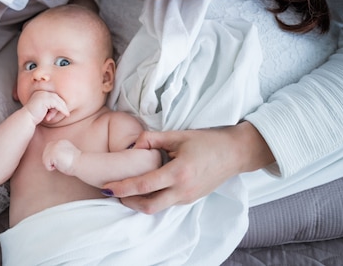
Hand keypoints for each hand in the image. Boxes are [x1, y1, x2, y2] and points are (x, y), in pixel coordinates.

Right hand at [24, 90, 68, 123]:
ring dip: (63, 108)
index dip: (59, 103)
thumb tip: (60, 107)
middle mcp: (42, 92)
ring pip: (58, 100)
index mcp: (40, 92)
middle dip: (62, 105)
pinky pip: (57, 104)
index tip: (64, 110)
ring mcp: (43, 95)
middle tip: (67, 112)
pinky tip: (66, 114)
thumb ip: (50, 105)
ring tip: (67, 114)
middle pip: (56, 97)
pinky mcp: (45, 99)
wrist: (27, 118)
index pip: (53, 96)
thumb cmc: (34, 115)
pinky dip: (62, 109)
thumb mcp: (44, 108)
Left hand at [42, 139, 80, 174]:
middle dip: (50, 160)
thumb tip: (51, 158)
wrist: (81, 163)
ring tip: (60, 164)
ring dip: (51, 164)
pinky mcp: (53, 153)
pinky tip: (59, 166)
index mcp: (61, 142)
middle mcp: (57, 143)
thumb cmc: (76, 163)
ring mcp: (54, 147)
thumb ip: (59, 152)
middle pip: (45, 153)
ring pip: (45, 158)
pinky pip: (46, 164)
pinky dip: (51, 168)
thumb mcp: (67, 154)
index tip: (60, 161)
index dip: (52, 157)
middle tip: (59, 164)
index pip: (49, 148)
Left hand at [102, 121, 273, 213]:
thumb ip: (152, 139)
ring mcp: (187, 198)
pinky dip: (151, 200)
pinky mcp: (190, 199)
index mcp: (178, 173)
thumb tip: (132, 146)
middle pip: (148, 206)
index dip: (123, 188)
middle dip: (127, 201)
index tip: (107, 187)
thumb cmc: (207, 141)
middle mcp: (183, 190)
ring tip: (124, 190)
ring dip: (138, 202)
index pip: (144, 186)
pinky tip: (142, 189)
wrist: (235, 153)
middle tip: (112, 192)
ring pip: (156, 207)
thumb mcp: (178, 135)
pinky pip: (166, 204)